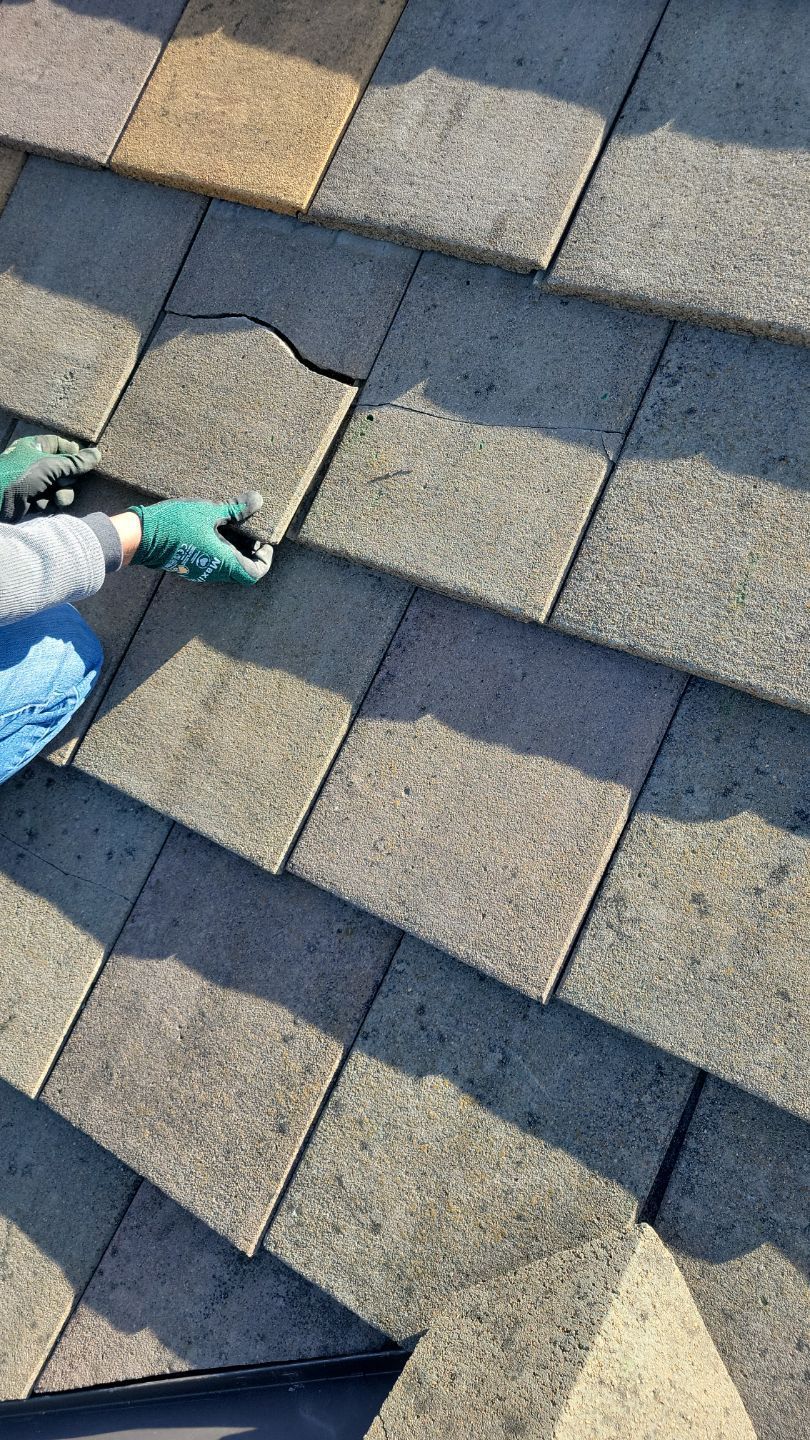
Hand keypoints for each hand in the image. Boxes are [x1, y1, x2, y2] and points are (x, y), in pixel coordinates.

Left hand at [0, 433, 101, 521]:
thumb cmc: (20, 476)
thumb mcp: (50, 466)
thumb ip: (75, 462)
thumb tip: (97, 454)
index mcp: (33, 447)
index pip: (59, 444)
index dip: (72, 453)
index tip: (82, 462)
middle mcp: (34, 463)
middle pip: (64, 468)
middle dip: (67, 479)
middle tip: (62, 482)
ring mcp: (33, 482)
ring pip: (61, 487)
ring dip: (62, 494)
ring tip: (55, 499)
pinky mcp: (33, 500)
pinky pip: (52, 500)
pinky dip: (51, 504)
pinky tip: (43, 506)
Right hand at [127, 492, 272, 584]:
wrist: (140, 536)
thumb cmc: (175, 525)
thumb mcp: (209, 511)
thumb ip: (235, 509)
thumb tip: (257, 500)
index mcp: (223, 563)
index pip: (254, 574)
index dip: (264, 560)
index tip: (264, 543)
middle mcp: (212, 572)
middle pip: (241, 569)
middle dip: (250, 550)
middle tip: (250, 529)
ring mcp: (199, 570)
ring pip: (225, 564)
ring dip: (234, 547)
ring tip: (232, 523)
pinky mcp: (188, 564)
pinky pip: (211, 560)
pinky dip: (219, 547)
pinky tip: (214, 526)